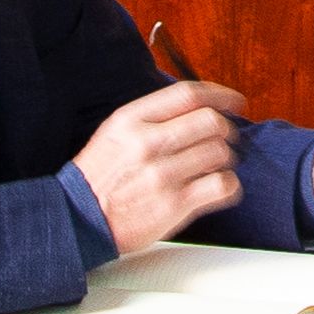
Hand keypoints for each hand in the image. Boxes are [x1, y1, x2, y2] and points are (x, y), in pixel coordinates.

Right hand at [79, 78, 245, 256]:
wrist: (79, 218)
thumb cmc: (99, 176)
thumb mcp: (115, 132)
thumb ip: (152, 116)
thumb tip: (197, 106)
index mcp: (132, 120)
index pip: (189, 95)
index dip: (220, 95)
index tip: (234, 101)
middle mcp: (148, 143)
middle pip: (211, 121)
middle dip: (225, 128)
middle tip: (224, 138)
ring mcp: (162, 175)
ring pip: (220, 153)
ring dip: (225, 158)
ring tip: (215, 165)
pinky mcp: (174, 205)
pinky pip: (222, 185)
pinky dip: (227, 184)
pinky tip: (217, 186)